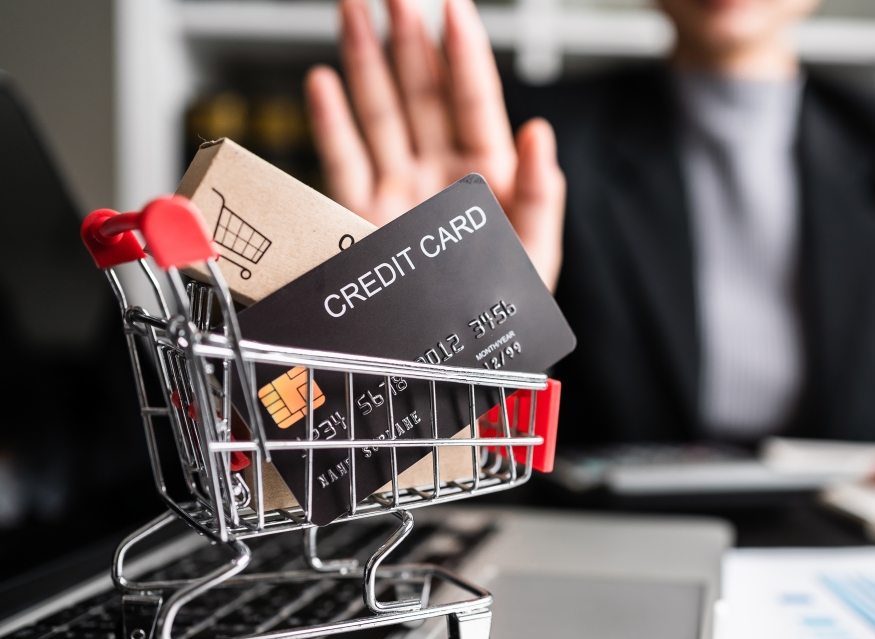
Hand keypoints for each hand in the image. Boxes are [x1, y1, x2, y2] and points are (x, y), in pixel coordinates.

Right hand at [305, 0, 565, 289]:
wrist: (459, 357)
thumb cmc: (507, 308)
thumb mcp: (536, 255)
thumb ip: (541, 195)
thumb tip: (539, 136)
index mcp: (488, 176)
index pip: (474, 100)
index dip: (463, 52)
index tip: (453, 6)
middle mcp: (440, 175)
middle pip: (422, 94)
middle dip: (408, 39)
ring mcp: (399, 193)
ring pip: (380, 114)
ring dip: (364, 61)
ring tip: (353, 11)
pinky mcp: (364, 220)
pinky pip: (345, 163)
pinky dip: (331, 124)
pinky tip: (322, 83)